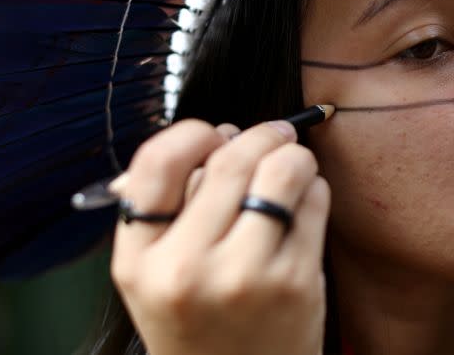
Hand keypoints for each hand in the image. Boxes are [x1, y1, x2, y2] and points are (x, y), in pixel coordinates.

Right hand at [110, 119, 329, 354]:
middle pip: (229, 160)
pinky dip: (314, 188)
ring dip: (294, 155)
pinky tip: (305, 201)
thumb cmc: (200, 321)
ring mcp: (245, 276)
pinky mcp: (296, 282)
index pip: (157, 163)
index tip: (214, 134)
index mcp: (140, 260)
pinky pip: (314, 200)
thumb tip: (223, 133)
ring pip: (282, 170)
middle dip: (260, 135)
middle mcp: (186, 268)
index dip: (192, 134)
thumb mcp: (157, 274)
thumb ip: (175, 207)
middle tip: (275, 133)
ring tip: (293, 164)